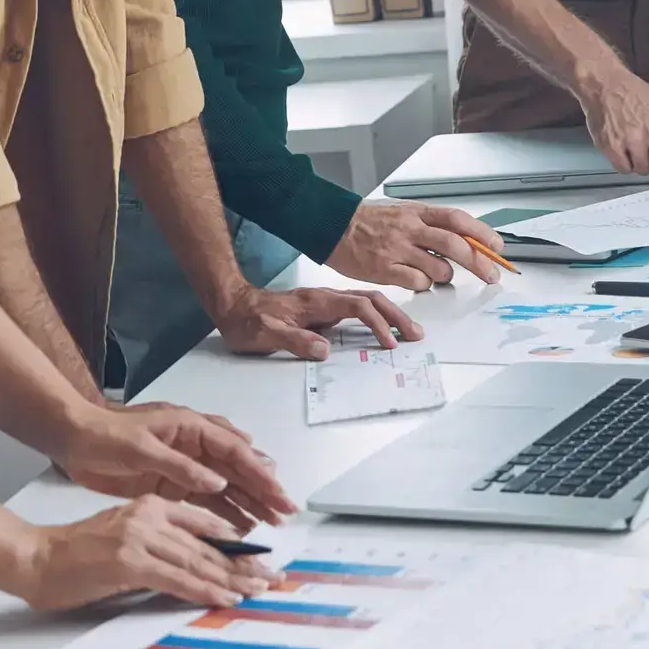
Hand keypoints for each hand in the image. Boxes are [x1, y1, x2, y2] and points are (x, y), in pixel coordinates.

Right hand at [11, 495, 274, 610]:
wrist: (36, 559)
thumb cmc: (75, 553)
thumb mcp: (125, 537)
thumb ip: (159, 545)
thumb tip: (194, 565)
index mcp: (150, 505)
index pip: (205, 524)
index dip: (236, 542)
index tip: (259, 557)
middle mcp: (149, 515)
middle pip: (207, 543)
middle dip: (243, 563)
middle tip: (271, 576)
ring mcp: (140, 537)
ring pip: (198, 559)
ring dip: (232, 578)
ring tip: (257, 588)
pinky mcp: (129, 561)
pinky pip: (177, 577)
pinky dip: (204, 589)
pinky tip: (224, 596)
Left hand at [56, 401, 296, 532]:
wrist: (73, 439)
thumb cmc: (105, 435)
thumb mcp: (141, 447)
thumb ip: (181, 466)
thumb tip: (219, 484)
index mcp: (192, 427)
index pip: (235, 451)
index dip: (259, 473)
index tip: (278, 493)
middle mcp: (195, 446)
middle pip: (238, 469)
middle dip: (263, 490)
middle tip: (285, 512)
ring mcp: (186, 466)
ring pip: (226, 486)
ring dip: (248, 503)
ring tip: (270, 524)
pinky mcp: (173, 484)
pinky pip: (205, 500)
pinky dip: (223, 513)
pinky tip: (238, 527)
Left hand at [217, 285, 422, 359]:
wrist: (233, 306)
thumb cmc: (247, 321)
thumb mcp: (265, 334)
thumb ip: (295, 340)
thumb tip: (325, 349)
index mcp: (316, 302)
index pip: (356, 307)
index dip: (376, 323)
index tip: (389, 343)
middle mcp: (325, 299)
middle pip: (370, 300)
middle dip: (396, 316)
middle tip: (416, 334)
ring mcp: (325, 304)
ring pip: (366, 303)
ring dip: (390, 315)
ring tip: (408, 332)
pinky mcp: (323, 312)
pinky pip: (357, 311)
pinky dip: (376, 318)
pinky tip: (383, 329)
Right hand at [327, 201, 505, 290]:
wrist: (333, 224)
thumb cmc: (370, 220)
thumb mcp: (404, 212)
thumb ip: (432, 225)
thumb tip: (465, 240)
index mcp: (418, 212)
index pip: (458, 220)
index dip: (482, 234)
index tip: (497, 247)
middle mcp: (411, 229)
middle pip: (456, 246)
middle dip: (479, 263)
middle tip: (490, 275)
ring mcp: (398, 249)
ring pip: (439, 269)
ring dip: (445, 276)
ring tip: (435, 273)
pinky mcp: (385, 269)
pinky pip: (417, 282)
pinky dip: (423, 284)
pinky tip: (414, 278)